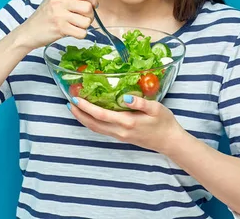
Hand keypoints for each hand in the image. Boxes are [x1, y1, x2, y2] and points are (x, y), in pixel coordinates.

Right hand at [18, 0, 97, 49]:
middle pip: (88, 7)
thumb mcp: (53, 0)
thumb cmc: (43, 17)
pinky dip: (80, 35)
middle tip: (85, 19)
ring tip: (77, 26)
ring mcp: (59, 15)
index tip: (93, 5)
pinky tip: (73, 32)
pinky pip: (81, 33)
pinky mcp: (60, 28)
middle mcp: (59, 2)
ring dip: (85, 26)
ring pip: (86, 21)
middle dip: (90, 15)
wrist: (28, 32)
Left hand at [67, 95, 185, 154]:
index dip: (86, 107)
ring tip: (74, 109)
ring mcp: (120, 136)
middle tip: (68, 102)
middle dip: (79, 114)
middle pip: (93, 124)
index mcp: (127, 122)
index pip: (101, 115)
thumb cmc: (164, 122)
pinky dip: (91, 123)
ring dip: (83, 119)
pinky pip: (101, 130)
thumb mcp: (156, 108)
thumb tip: (124, 97)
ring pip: (96, 129)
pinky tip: (89, 116)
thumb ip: (139, 102)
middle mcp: (120, 131)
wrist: (170, 141)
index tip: (75, 99)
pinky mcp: (121, 137)